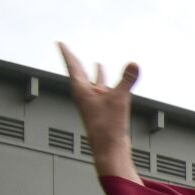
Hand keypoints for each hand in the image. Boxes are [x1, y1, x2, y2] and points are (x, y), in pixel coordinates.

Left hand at [56, 42, 138, 174]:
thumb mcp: (119, 99)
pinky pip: (104, 94)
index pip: (73, 66)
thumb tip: (134, 64)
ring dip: (96, 74)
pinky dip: (108, 87)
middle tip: (70, 51)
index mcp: (81, 91)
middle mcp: (85, 96)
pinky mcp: (103, 113)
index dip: (67, 54)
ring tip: (98, 65)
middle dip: (77, 62)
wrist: (109, 150)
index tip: (60, 43)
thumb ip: (127, 80)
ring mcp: (94, 105)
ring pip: (94, 85)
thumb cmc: (107, 128)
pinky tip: (114, 87)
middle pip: (80, 74)